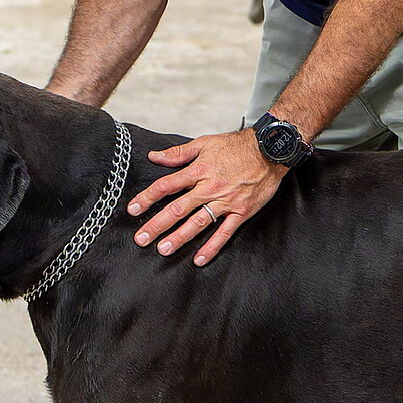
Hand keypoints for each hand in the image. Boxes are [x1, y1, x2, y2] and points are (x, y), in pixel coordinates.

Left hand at [128, 128, 284, 265]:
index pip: (167, 186)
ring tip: (163, 249)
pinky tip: (199, 259)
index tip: (133, 209)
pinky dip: (212, 247)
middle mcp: (209, 188)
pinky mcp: (241, 212)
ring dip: (179, 238)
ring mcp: (225, 202)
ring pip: (198, 223)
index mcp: (198, 171)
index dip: (148, 198)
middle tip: (141, 238)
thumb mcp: (205, 143)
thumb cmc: (237, 146)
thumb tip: (155, 157)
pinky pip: (224, 233)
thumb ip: (178, 153)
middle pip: (178, 208)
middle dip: (157, 224)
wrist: (270, 150)